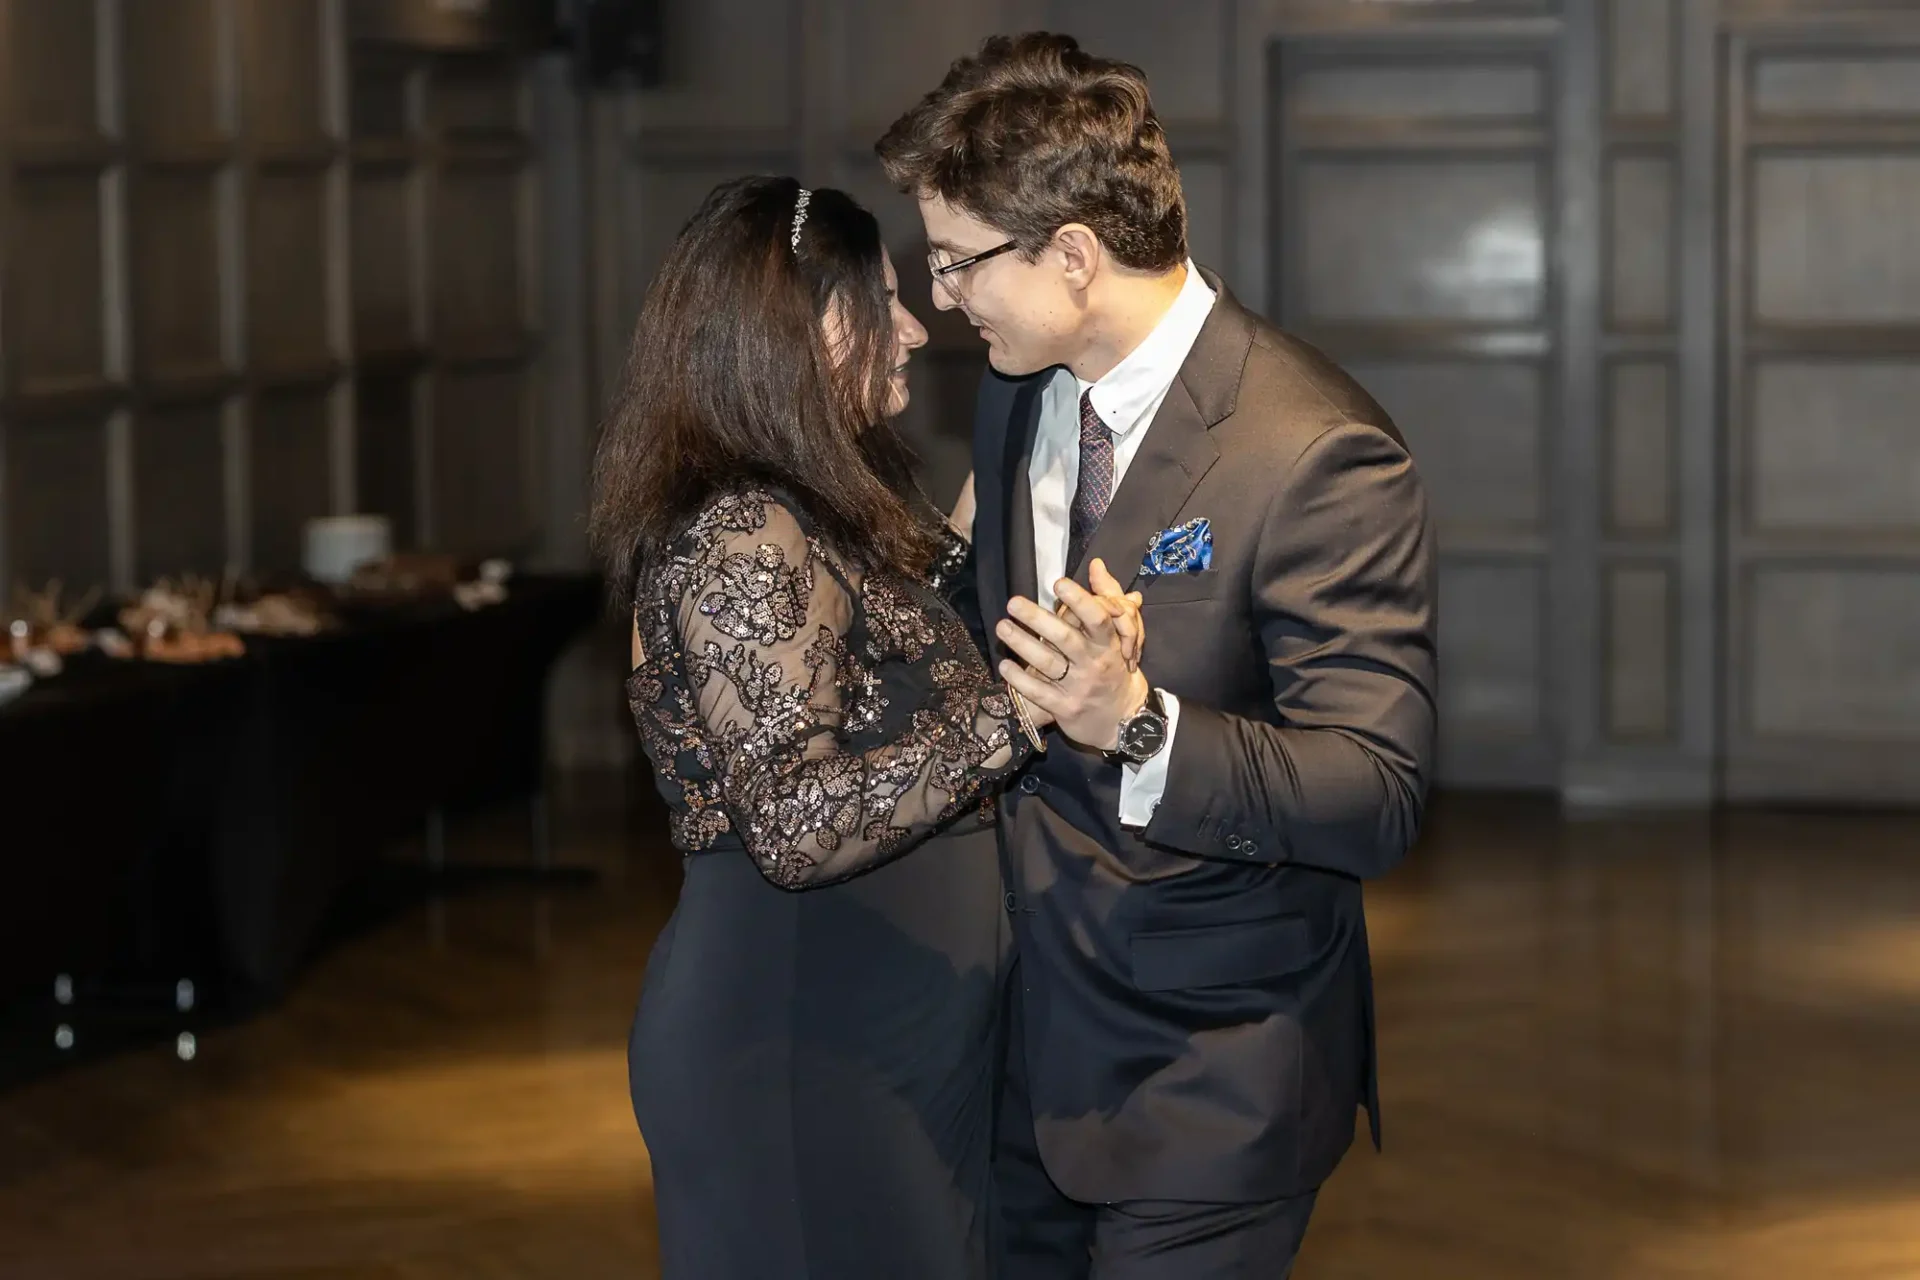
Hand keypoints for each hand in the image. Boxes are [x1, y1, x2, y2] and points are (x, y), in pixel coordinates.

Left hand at [996, 577, 1149, 751]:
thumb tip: (1096, 564)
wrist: (1124, 718)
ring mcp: (1079, 687)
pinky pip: (1038, 692)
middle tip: (1013, 603)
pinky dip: (1019, 679)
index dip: (1079, 600)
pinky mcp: (1065, 708)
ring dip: (1022, 643)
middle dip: (1037, 619)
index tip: (1058, 584)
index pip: (1097, 619)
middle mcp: (1094, 664)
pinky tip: (1004, 664)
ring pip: (1047, 663)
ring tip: (1002, 626)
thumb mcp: (1120, 636)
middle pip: (1065, 638)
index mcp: (1109, 644)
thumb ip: (1108, 598)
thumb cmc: (1115, 668)